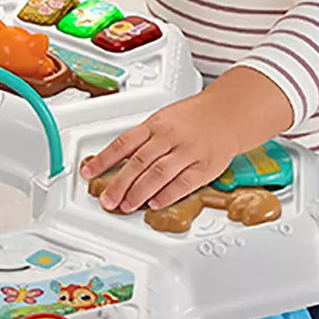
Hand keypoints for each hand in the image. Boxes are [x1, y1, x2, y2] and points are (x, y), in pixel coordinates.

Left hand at [80, 88, 243, 212]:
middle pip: (138, 162)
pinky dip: (167, 195)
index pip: (123, 143)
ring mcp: (188, 151)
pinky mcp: (205, 166)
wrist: (228, 113)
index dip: (103, 160)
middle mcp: (170, 136)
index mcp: (155, 124)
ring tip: (126, 205)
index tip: (89, 173)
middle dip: (119, 184)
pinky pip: (184, 183)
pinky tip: (155, 203)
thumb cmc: (193, 118)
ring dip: (139, 192)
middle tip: (108, 200)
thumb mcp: (163, 119)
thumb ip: (142, 139)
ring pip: (158, 174)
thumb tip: (115, 160)